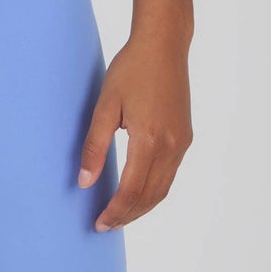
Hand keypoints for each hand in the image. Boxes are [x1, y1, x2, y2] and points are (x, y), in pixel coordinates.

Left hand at [77, 30, 192, 229]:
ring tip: (119, 215)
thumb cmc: (131, 70)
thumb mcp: (105, 105)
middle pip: (149, 197)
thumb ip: (94, 146)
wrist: (164, 46)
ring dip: (141, 207)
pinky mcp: (185, 137)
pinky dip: (153, 191)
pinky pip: (170, 175)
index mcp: (150, 140)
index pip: (131, 191)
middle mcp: (171, 146)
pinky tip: (137, 192)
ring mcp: (182, 143)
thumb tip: (84, 182)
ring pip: (163, 189)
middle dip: (127, 215)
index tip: (98, 224)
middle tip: (105, 225)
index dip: (114, 212)